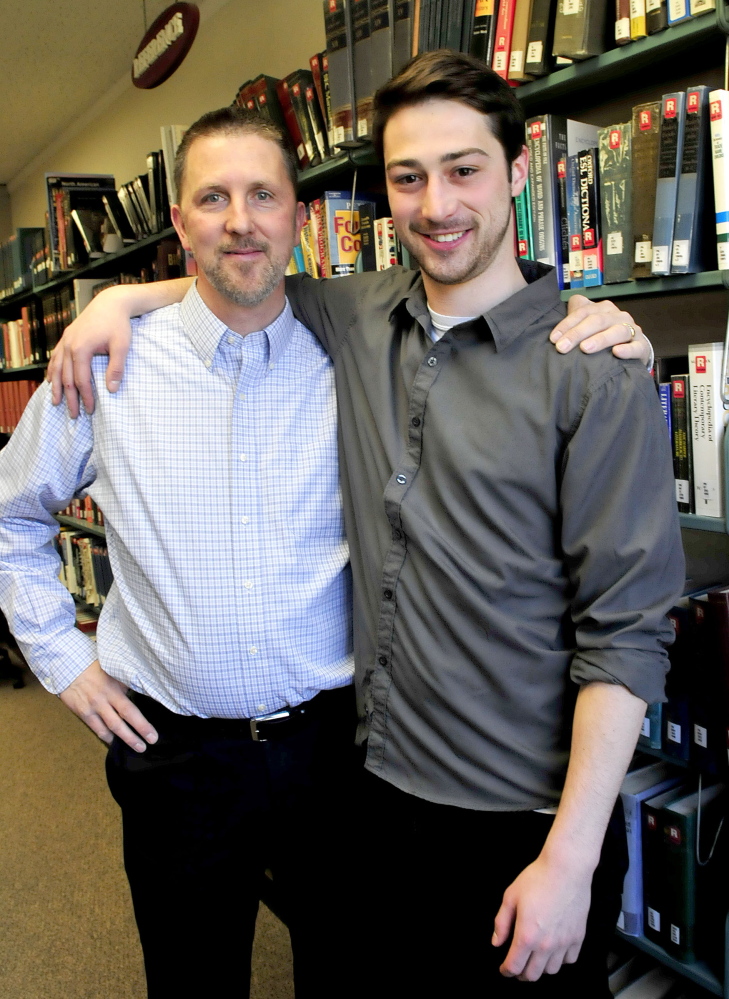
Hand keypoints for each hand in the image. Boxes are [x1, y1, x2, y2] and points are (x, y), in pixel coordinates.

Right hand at [47, 287, 133, 417]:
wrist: (111, 302)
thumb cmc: (118, 324)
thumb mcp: (122, 346)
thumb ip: (116, 368)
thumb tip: (112, 390)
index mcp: (81, 349)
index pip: (81, 381)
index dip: (85, 397)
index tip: (90, 411)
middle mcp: (68, 345)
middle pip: (66, 378)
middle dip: (69, 398)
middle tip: (73, 415)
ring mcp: (65, 341)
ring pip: (56, 368)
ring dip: (56, 387)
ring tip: (56, 402)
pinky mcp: (66, 337)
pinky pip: (55, 357)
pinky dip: (52, 371)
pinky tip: (51, 380)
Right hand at [59, 660, 157, 751]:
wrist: (70, 667)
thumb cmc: (96, 668)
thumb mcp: (114, 672)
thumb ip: (127, 685)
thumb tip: (145, 692)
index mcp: (113, 690)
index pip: (129, 711)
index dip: (141, 725)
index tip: (152, 736)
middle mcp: (102, 701)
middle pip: (119, 724)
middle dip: (132, 738)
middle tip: (145, 747)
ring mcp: (91, 709)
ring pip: (106, 730)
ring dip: (120, 740)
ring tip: (134, 747)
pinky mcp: (82, 714)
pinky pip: (95, 729)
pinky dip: (105, 737)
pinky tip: (113, 741)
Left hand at [492, 852, 592, 981]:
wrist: (566, 869)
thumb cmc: (537, 879)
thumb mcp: (510, 896)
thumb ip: (501, 922)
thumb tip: (497, 941)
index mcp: (527, 935)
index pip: (514, 966)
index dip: (506, 971)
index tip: (504, 969)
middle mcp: (546, 945)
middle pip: (533, 975)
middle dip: (521, 974)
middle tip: (517, 966)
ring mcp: (564, 942)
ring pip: (551, 970)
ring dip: (541, 967)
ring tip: (535, 958)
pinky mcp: (578, 937)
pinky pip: (569, 960)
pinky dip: (560, 960)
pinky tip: (554, 950)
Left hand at [550, 295, 649, 364]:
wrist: (632, 349)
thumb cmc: (605, 336)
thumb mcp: (590, 324)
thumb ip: (578, 314)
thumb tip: (568, 303)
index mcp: (604, 309)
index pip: (584, 312)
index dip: (567, 324)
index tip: (553, 339)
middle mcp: (618, 316)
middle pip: (597, 320)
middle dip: (578, 333)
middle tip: (562, 347)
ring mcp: (632, 330)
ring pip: (617, 331)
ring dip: (601, 339)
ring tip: (586, 348)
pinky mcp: (642, 347)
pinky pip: (636, 347)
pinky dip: (627, 350)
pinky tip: (616, 353)